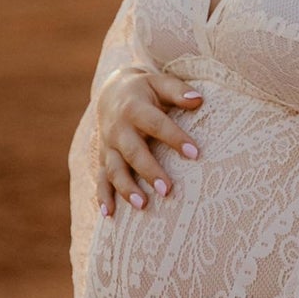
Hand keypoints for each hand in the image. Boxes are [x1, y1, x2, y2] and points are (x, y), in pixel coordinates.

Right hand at [93, 65, 202, 213]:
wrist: (111, 91)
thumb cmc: (145, 90)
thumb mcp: (160, 82)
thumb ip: (178, 91)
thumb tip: (199, 100)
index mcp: (135, 108)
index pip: (157, 124)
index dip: (175, 138)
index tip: (195, 153)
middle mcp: (119, 129)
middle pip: (133, 152)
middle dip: (149, 171)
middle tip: (167, 189)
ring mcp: (108, 145)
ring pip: (114, 169)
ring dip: (126, 188)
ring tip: (142, 206)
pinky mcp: (102, 158)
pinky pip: (100, 179)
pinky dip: (102, 196)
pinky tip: (108, 215)